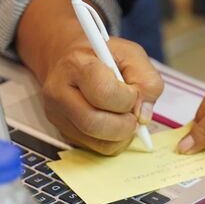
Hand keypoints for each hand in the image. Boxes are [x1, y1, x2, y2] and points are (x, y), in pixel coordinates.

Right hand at [16, 0, 163, 154]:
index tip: (133, 93)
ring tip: (124, 117)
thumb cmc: (104, 57)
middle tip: (133, 115)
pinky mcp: (64, 132)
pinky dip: (113, 141)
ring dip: (122, 136)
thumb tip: (142, 116)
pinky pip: (96, 149)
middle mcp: (59, 92)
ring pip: (97, 143)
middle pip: (94, 124)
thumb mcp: (131, 55)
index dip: (128, 99)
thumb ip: (146, 79)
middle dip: (125, 124)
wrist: (70, 60)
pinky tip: (113, 123)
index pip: (104, 92)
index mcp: (76, 65)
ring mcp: (58, 115)